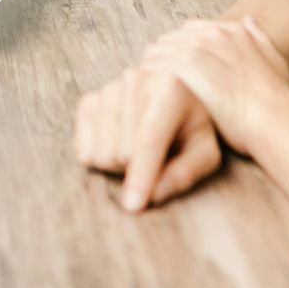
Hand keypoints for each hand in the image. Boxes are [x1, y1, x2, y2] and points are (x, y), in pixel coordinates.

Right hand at [75, 66, 223, 212]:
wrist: (169, 102)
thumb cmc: (190, 132)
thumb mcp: (204, 153)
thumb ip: (185, 173)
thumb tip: (154, 195)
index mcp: (170, 89)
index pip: (149, 139)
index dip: (141, 175)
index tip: (134, 206)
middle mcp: (135, 81)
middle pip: (122, 152)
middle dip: (137, 171)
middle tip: (156, 162)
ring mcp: (107, 90)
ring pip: (101, 154)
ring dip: (119, 167)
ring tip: (139, 152)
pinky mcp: (87, 103)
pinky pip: (83, 151)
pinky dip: (100, 159)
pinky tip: (119, 145)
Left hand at [143, 16, 288, 157]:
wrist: (275, 118)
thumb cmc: (277, 100)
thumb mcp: (274, 60)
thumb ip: (258, 38)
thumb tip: (248, 19)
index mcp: (230, 31)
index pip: (188, 32)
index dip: (178, 54)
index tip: (175, 76)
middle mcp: (212, 33)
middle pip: (168, 40)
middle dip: (160, 63)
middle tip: (154, 90)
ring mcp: (197, 46)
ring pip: (155, 53)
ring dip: (149, 73)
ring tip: (145, 98)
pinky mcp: (185, 64)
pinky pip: (152, 68)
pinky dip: (146, 83)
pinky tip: (145, 103)